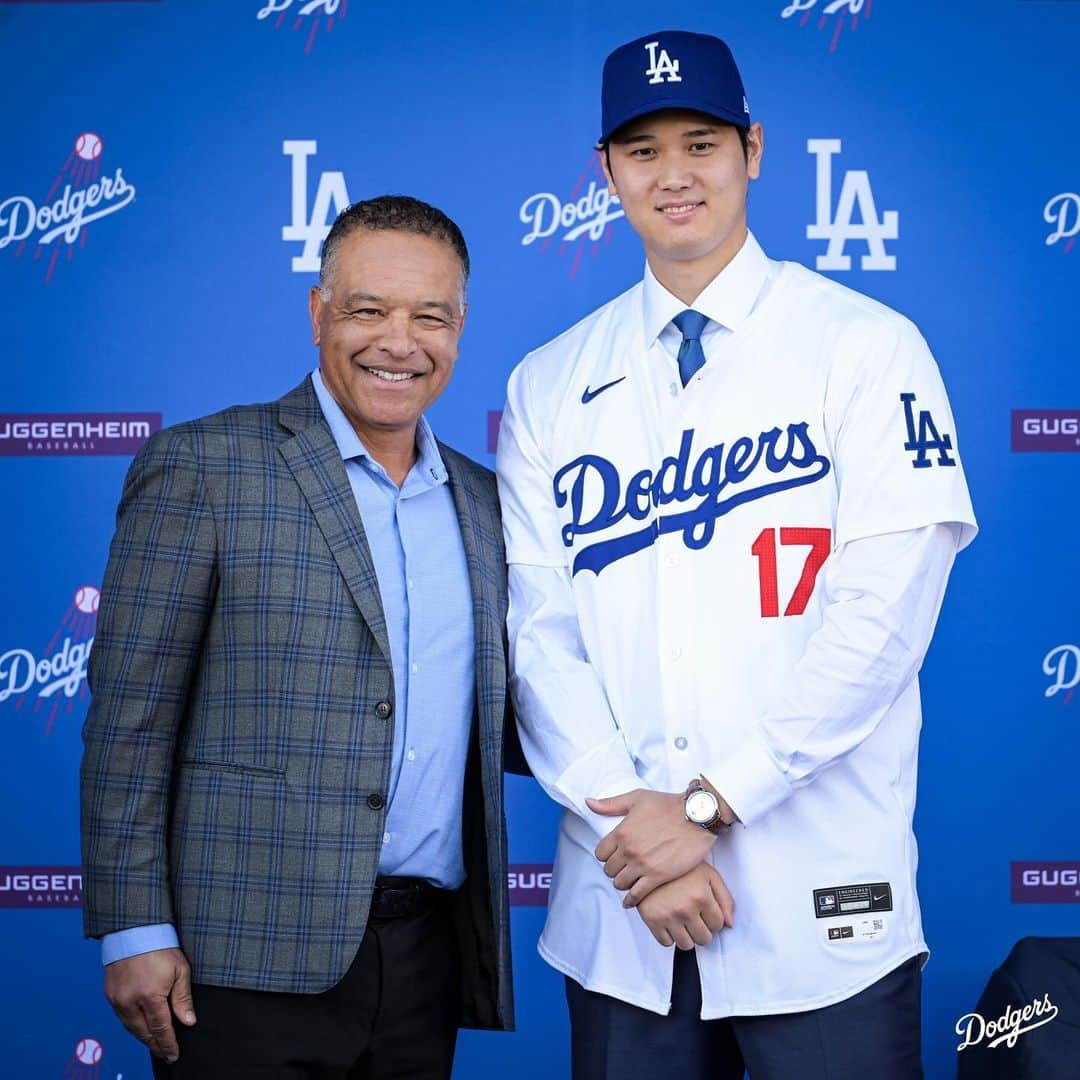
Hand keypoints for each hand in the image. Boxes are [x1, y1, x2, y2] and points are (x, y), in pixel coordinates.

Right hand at [104, 948, 195, 1062]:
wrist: (134, 930)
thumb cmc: (160, 947)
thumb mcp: (180, 969)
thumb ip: (183, 998)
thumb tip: (188, 1022)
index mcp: (150, 997)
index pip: (160, 1029)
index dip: (168, 1044)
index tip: (174, 1054)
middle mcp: (130, 1002)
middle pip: (144, 1033)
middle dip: (156, 1045)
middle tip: (166, 1054)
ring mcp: (117, 1000)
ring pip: (131, 1029)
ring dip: (144, 1038)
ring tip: (156, 1044)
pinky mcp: (110, 995)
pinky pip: (122, 1018)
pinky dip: (133, 1026)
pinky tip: (141, 1028)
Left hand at [587, 788, 716, 906]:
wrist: (696, 816)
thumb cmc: (667, 804)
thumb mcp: (636, 798)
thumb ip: (610, 804)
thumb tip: (588, 802)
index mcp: (621, 832)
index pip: (600, 853)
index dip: (606, 855)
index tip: (613, 855)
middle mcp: (629, 850)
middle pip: (609, 870)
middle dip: (614, 869)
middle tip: (622, 868)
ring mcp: (643, 865)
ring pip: (620, 883)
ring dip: (623, 883)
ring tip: (630, 879)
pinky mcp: (658, 876)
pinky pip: (637, 895)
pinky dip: (632, 900)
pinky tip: (632, 900)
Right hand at [636, 863, 735, 949]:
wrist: (649, 860)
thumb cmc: (680, 868)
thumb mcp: (708, 874)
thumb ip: (724, 898)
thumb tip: (729, 924)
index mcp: (701, 896)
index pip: (718, 925)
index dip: (713, 918)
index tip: (705, 911)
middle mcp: (685, 909)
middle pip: (704, 939)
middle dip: (702, 929)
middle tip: (694, 916)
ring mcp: (668, 916)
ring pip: (686, 945)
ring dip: (686, 935)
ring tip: (682, 920)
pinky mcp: (651, 920)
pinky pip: (666, 943)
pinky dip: (668, 935)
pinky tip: (669, 920)